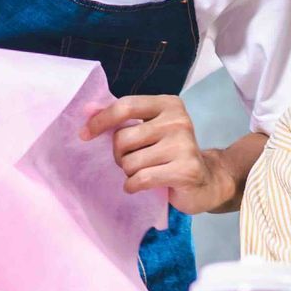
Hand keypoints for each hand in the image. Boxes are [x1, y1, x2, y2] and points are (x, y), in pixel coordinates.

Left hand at [81, 94, 233, 214]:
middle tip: (133, 161)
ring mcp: (184, 146)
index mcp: (168, 104)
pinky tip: (144, 185)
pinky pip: (141, 179)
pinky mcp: (186, 170)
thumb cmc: (171, 153)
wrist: (206, 180)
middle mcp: (178, 121)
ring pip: (130, 163)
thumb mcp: (150, 129)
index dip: (101, 121)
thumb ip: (122, 118)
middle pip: (123, 138)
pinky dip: (134, 186)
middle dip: (120, 155)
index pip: (126, 106)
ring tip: (145, 172)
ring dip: (130, 173)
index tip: (84, 135)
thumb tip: (87, 109)